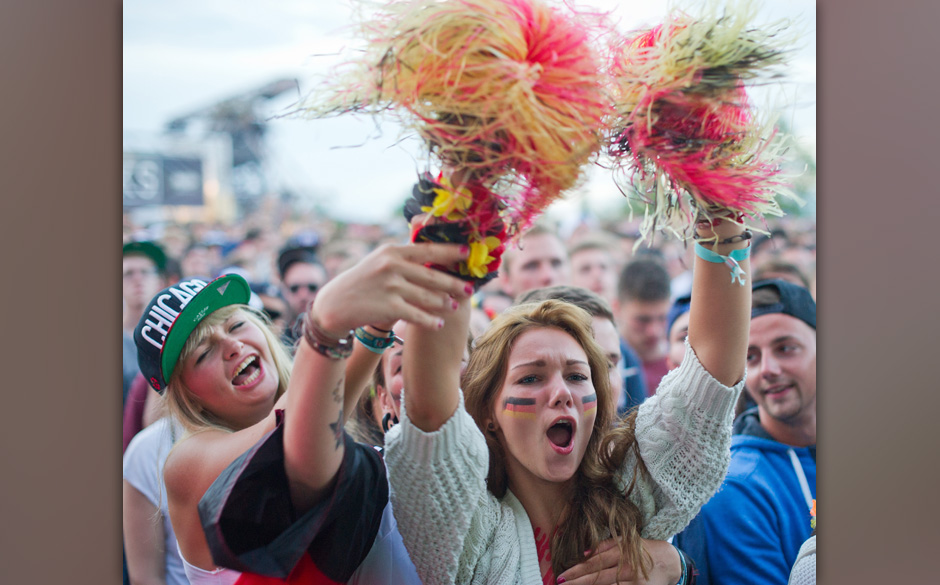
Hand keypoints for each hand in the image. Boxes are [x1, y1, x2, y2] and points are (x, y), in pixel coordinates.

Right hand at [310, 242, 471, 335]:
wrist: (335, 304)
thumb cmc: (362, 282)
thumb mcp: (380, 262)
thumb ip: (404, 258)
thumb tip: (433, 256)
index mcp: (392, 251)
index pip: (427, 250)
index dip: (449, 251)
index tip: (466, 253)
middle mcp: (392, 265)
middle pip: (432, 274)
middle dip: (453, 282)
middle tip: (470, 288)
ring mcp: (390, 286)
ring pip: (427, 296)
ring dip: (444, 303)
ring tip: (455, 307)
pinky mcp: (388, 306)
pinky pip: (416, 314)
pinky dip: (430, 321)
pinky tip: (438, 324)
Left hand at [556, 538, 680, 584]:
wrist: (669, 562)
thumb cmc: (643, 550)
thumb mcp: (625, 541)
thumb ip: (604, 546)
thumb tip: (583, 554)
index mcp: (622, 552)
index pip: (595, 563)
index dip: (577, 570)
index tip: (562, 575)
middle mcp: (627, 568)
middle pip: (598, 577)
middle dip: (577, 582)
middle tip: (561, 584)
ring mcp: (634, 583)